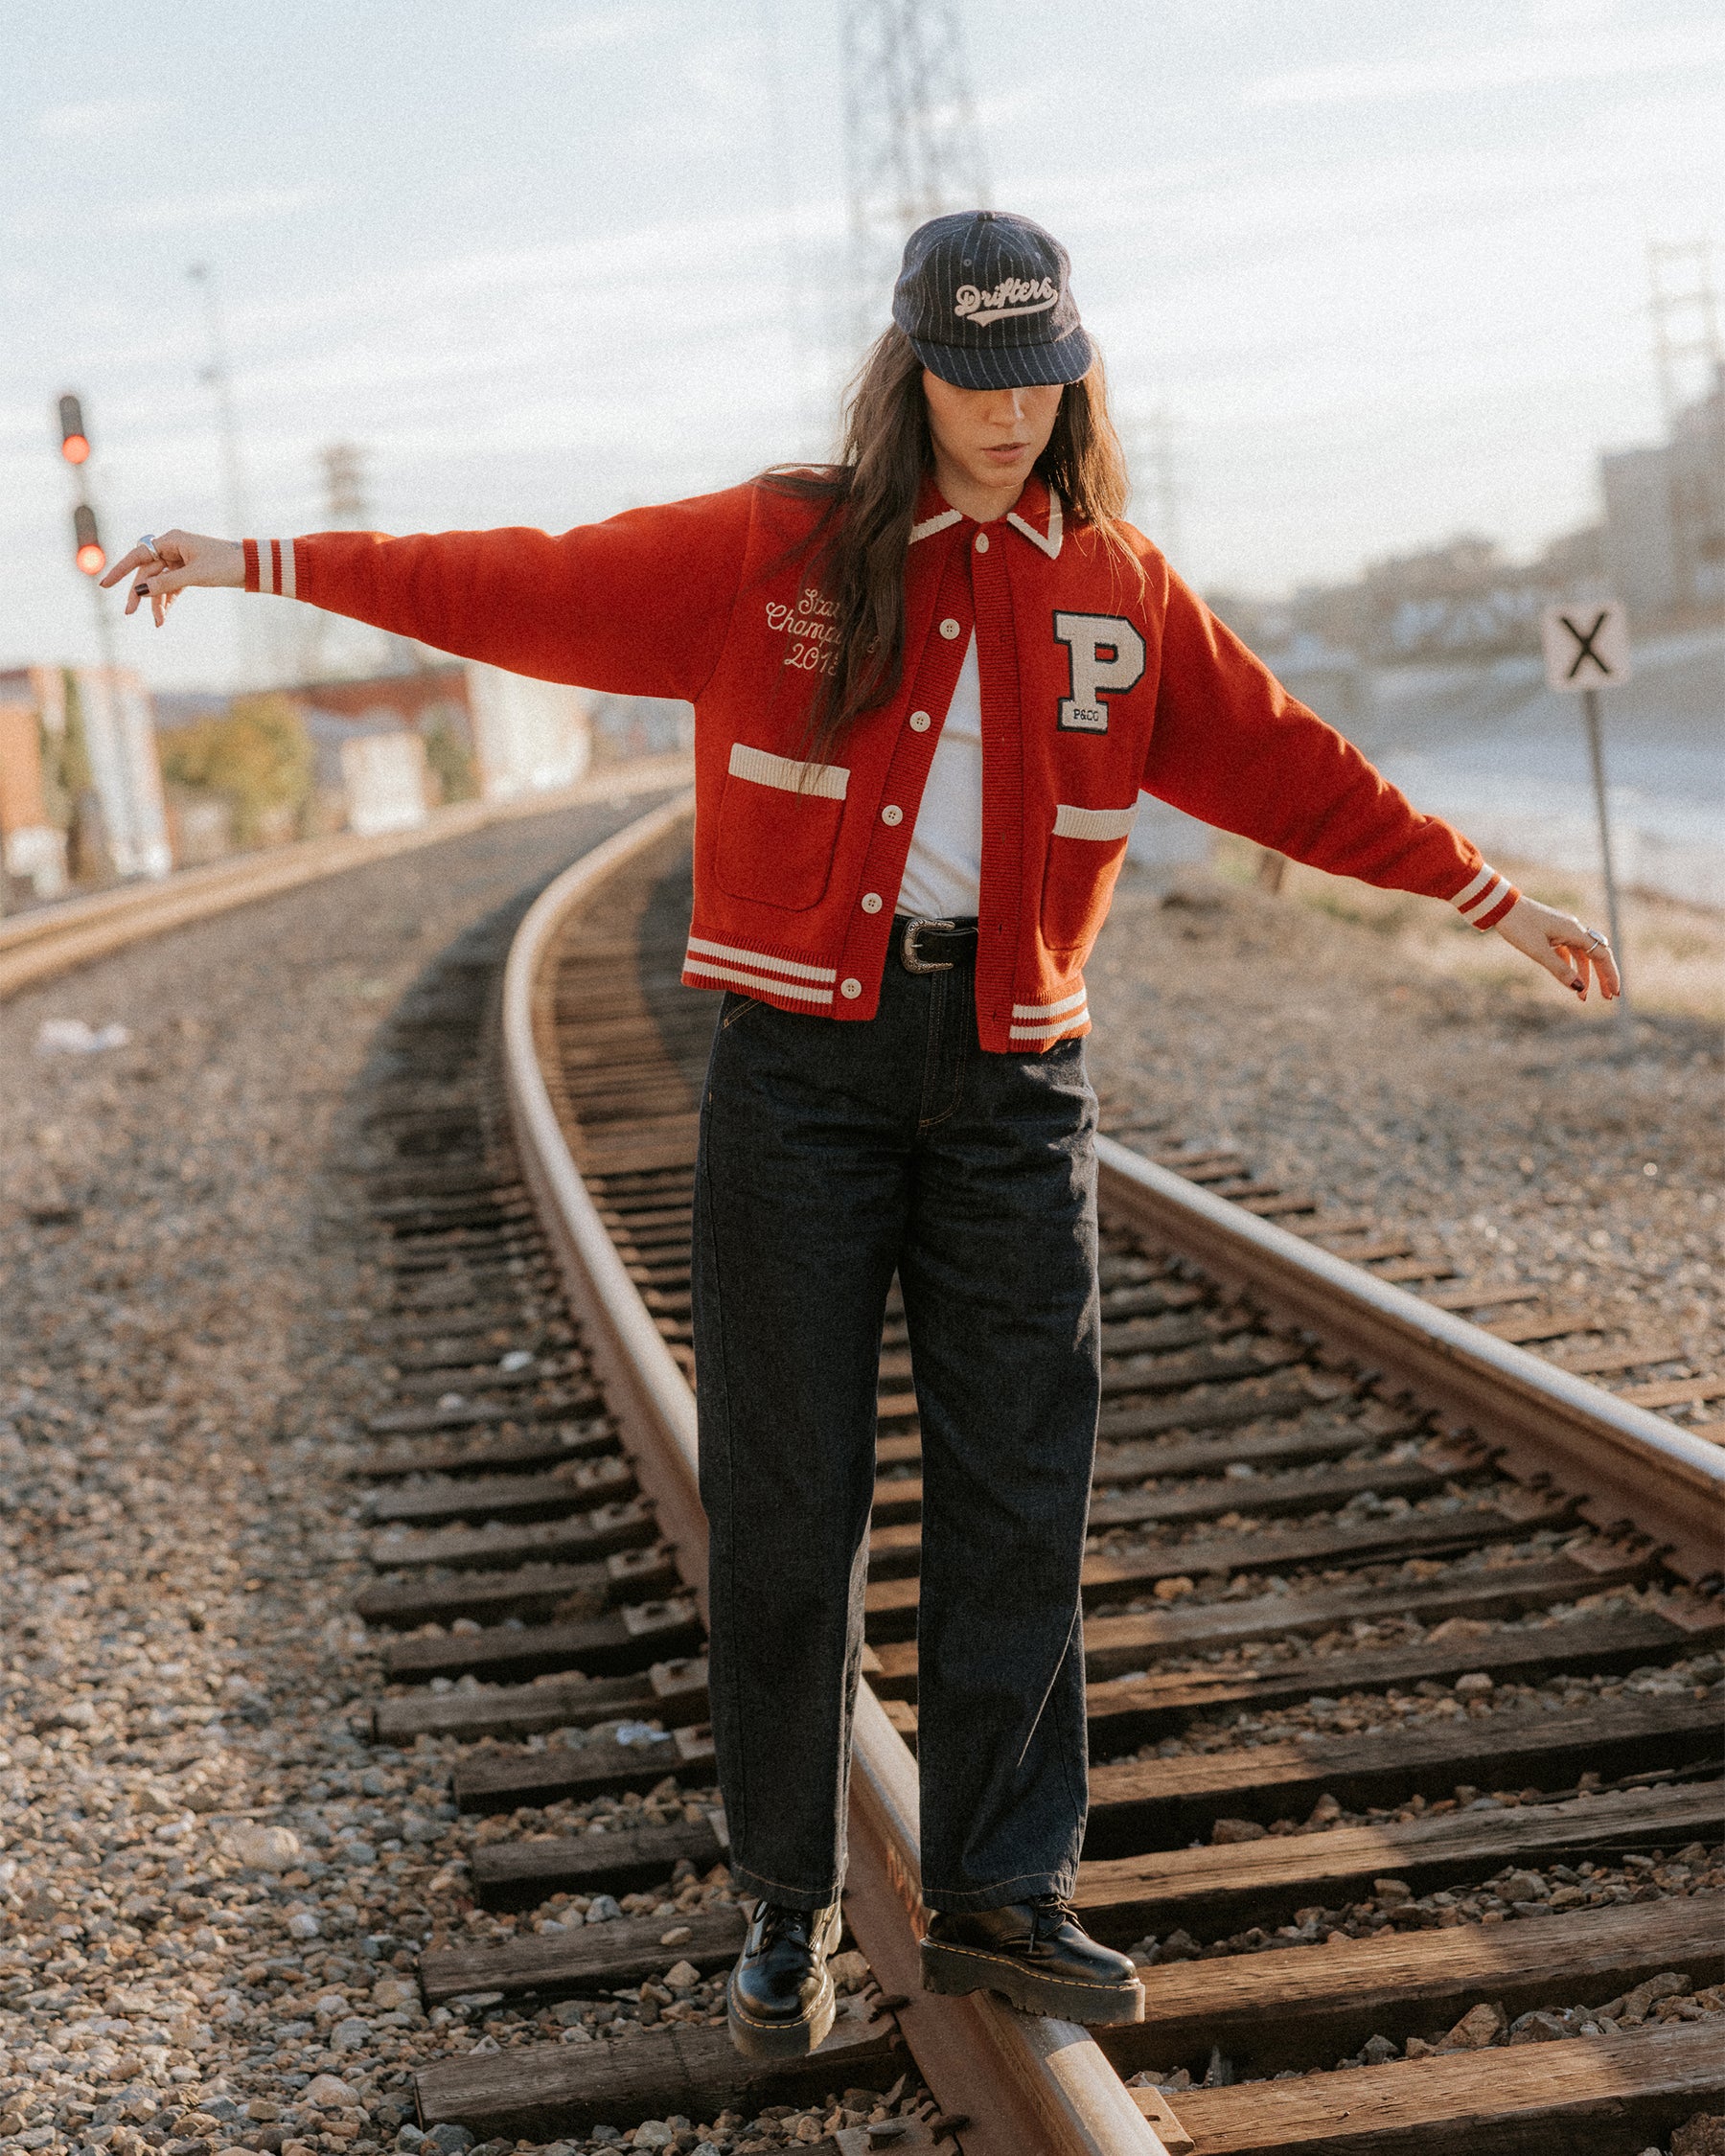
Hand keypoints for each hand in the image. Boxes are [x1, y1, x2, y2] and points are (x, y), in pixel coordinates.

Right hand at [101, 529, 244, 625]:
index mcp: (171, 541)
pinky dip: (169, 600)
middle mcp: (172, 548)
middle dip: (140, 593)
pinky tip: (164, 615)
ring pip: (160, 582)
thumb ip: (167, 583)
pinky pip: (172, 586)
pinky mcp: (189, 572)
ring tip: (158, 622)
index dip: (120, 570)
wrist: (252, 566)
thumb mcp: (194, 576)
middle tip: (129, 613)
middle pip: (148, 572)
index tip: (105, 585)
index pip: (138, 556)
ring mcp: (180, 560)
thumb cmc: (225, 565)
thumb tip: (141, 591)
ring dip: (157, 602)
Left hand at [1492, 893, 1621, 1002]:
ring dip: (1584, 975)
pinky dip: (1570, 967)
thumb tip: (1579, 988)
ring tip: (1583, 997)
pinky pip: (1567, 952)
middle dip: (1602, 977)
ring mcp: (1563, 931)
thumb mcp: (1538, 951)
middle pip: (1595, 955)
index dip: (1610, 974)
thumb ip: (1559, 970)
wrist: (1501, 906)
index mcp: (1574, 932)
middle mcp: (1573, 930)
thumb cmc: (1518, 926)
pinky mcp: (1552, 933)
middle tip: (1607, 998)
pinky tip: (1569, 980)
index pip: (1602, 955)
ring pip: (1581, 955)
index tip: (1615, 993)